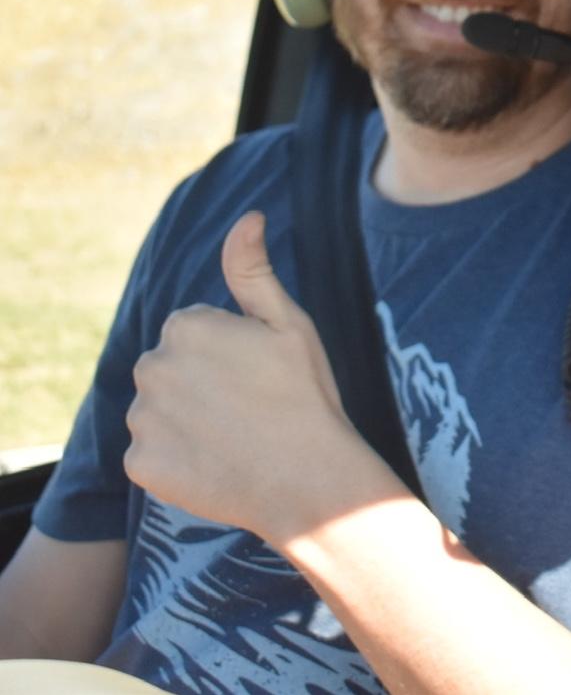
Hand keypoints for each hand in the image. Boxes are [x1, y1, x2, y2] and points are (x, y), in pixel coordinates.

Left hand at [124, 211, 364, 545]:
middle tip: (248, 403)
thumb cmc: (306, 394)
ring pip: (158, 408)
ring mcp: (142, 419)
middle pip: (171, 367)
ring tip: (234, 434)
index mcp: (187, 327)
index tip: (258, 371)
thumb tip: (248, 215)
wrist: (307, 479)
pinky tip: (215, 461)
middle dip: (200, 380)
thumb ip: (253, 268)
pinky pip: (151, 452)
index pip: (194, 330)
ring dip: (186, 418)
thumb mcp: (289, 321)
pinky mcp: (138, 464)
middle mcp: (152, 367)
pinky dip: (177, 457)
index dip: (230, 350)